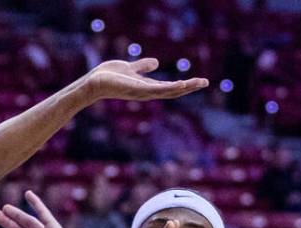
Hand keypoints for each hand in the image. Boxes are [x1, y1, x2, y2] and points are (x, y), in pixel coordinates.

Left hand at [83, 59, 208, 102]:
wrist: (94, 82)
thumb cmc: (109, 77)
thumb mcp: (130, 68)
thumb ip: (143, 66)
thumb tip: (156, 63)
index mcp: (147, 87)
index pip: (170, 87)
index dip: (185, 85)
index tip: (199, 81)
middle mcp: (147, 92)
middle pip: (173, 91)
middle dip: (189, 87)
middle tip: (206, 82)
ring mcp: (143, 92)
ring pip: (168, 91)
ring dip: (184, 87)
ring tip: (199, 82)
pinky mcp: (136, 90)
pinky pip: (156, 89)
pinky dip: (169, 88)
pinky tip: (180, 84)